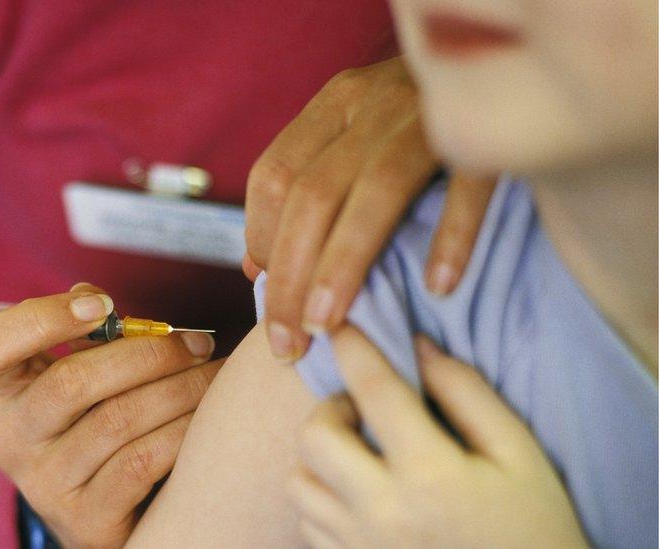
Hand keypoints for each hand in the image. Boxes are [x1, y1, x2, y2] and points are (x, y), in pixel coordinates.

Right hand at [0, 282, 218, 547]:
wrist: (107, 516)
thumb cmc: (98, 427)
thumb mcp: (80, 382)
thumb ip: (86, 337)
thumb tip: (96, 300)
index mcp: (6, 392)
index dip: (42, 319)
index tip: (103, 306)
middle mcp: (13, 439)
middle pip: (72, 382)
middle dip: (148, 354)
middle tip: (199, 345)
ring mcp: (45, 484)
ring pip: (117, 420)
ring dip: (180, 390)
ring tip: (215, 377)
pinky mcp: (84, 519)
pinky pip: (141, 463)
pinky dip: (181, 432)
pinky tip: (206, 419)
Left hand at [244, 56, 495, 358]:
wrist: (506, 54)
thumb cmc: (417, 118)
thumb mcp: (354, 136)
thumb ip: (305, 191)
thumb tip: (256, 269)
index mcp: (335, 104)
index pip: (273, 176)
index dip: (260, 241)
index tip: (268, 298)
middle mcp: (373, 102)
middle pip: (312, 194)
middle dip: (290, 276)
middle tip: (288, 343)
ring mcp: (430, 113)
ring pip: (374, 191)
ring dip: (344, 265)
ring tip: (328, 326)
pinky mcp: (490, 129)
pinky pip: (469, 185)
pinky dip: (452, 235)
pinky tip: (438, 288)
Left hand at [289, 331, 587, 547]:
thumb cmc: (534, 528)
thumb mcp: (520, 456)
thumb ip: (468, 395)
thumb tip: (418, 347)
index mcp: (430, 474)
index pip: (374, 390)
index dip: (354, 347)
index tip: (344, 325)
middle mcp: (381, 510)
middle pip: (314, 436)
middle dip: (331, 409)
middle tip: (362, 410)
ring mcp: (357, 545)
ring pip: (298, 481)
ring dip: (319, 456)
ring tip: (357, 455)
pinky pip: (307, 522)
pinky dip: (322, 498)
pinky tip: (357, 494)